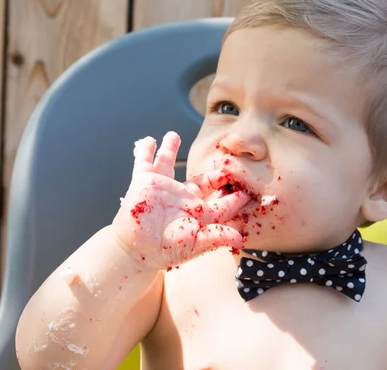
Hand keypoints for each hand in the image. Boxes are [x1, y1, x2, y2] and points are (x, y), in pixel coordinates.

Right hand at [111, 131, 251, 269]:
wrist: (136, 251)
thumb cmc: (166, 250)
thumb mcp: (195, 242)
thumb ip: (218, 237)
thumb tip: (241, 240)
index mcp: (198, 211)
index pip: (223, 202)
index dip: (236, 197)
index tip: (250, 190)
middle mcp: (182, 197)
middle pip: (203, 181)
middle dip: (216, 174)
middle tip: (229, 163)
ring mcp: (163, 188)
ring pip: (168, 163)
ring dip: (169, 149)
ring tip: (173, 135)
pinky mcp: (144, 182)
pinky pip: (144, 162)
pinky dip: (145, 150)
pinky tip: (149, 140)